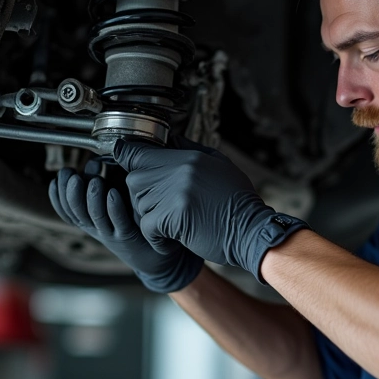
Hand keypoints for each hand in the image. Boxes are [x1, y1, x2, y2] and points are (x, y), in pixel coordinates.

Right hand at [48, 167, 202, 292]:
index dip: (59, 193)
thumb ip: (109, 182)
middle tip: (71, 174)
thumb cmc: (137, 222)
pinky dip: (113, 208)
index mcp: (91, 218)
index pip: (66, 208)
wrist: (157, 254)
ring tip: (93, 180)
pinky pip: (118, 222)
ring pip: (94, 216)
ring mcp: (112, 232)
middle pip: (75, 211)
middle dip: (70, 191)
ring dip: (90, 196)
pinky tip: (114, 193)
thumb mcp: (117, 203)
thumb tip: (104, 153)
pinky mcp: (129, 237)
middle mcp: (97, 226)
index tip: (61, 175)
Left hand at [113, 137, 308, 282]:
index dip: (127, 158)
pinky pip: (146, 226)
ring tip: (172, 223)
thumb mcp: (221, 166)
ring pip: (140, 204)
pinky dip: (155, 237)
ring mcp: (176, 193)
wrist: (253, 232)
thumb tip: (169, 140)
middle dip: (142, 195)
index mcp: (189, 158)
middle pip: (134, 178)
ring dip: (151, 217)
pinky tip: (170, 238)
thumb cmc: (240, 203)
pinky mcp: (174, 217)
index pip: (140, 151)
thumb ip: (192, 151)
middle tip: (160, 207)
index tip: (124, 163)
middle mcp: (180, 171)